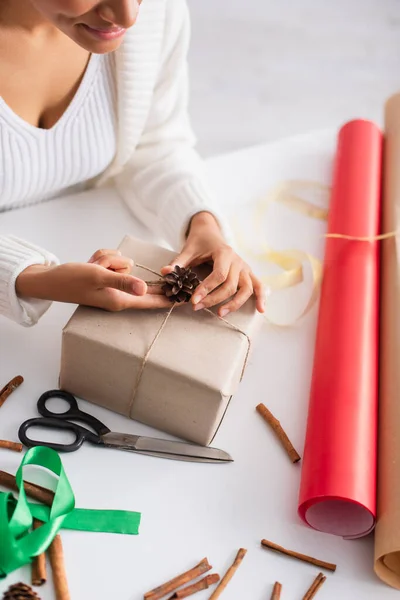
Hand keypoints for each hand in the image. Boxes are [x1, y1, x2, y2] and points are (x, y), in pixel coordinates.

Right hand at [16, 248, 171, 310]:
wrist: (50, 280)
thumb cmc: (72, 280)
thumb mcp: (98, 277)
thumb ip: (122, 281)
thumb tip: (143, 288)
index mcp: (121, 300)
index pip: (151, 300)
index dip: (169, 299)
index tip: (186, 299)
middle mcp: (120, 294)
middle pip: (137, 276)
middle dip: (119, 267)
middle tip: (99, 267)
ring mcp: (114, 285)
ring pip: (123, 263)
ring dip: (107, 260)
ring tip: (90, 266)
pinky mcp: (107, 276)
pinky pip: (113, 260)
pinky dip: (102, 258)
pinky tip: (89, 263)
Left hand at [161, 213, 264, 316]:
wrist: (211, 231)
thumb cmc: (200, 242)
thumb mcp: (188, 250)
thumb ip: (178, 262)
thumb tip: (164, 272)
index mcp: (224, 253)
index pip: (218, 275)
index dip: (206, 289)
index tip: (193, 300)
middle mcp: (238, 261)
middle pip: (231, 285)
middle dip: (214, 298)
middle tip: (197, 307)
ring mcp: (245, 267)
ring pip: (246, 288)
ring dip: (235, 303)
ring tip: (220, 313)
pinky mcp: (248, 273)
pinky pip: (258, 285)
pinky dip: (261, 297)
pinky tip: (261, 309)